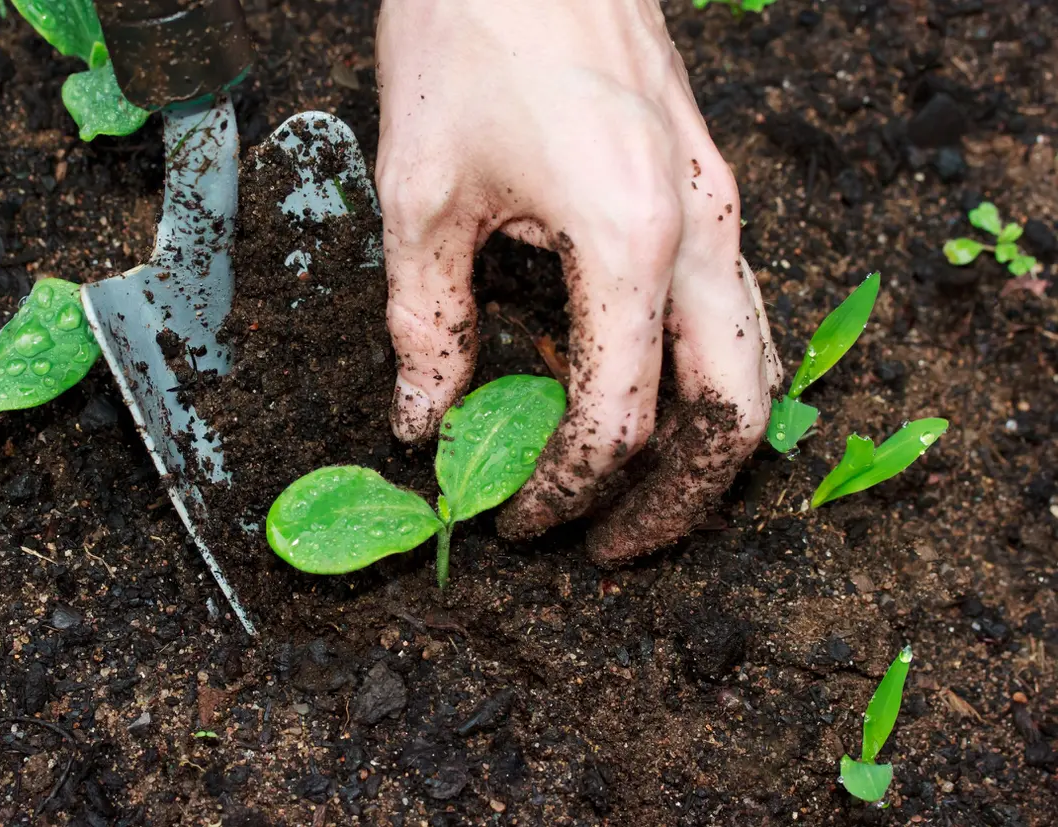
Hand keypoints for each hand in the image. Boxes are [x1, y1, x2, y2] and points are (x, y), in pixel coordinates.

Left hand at [374, 0, 781, 562]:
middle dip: (677, 500)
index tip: (514, 518)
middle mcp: (702, 230)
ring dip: (694, 443)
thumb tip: (424, 422)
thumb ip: (425, 324)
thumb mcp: (420, 194)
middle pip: (735, 414)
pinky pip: (725, 309)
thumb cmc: (469, 30)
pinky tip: (619, 383)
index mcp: (632, 239)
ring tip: (623, 487)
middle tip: (609, 545)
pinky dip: (686, 373)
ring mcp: (718, 205)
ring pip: (749, 364)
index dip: (566, 490)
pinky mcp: (703, 185)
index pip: (621, 418)